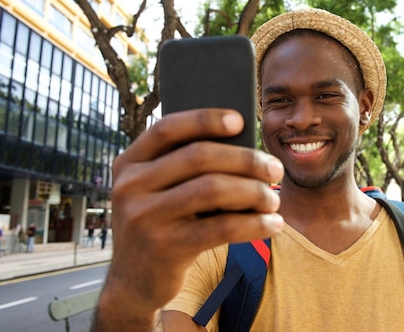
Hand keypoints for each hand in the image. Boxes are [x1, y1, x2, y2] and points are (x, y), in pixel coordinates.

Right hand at [94, 109, 283, 329]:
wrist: (133, 283)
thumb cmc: (161, 224)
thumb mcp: (158, 192)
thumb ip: (185, 169)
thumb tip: (244, 147)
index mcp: (128, 163)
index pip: (167, 128)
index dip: (205, 119)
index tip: (240, 120)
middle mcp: (129, 186)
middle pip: (198, 156)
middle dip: (245, 159)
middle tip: (274, 169)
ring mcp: (143, 217)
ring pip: (212, 189)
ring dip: (253, 192)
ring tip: (274, 200)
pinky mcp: (164, 248)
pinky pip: (220, 227)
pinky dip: (253, 224)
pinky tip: (273, 225)